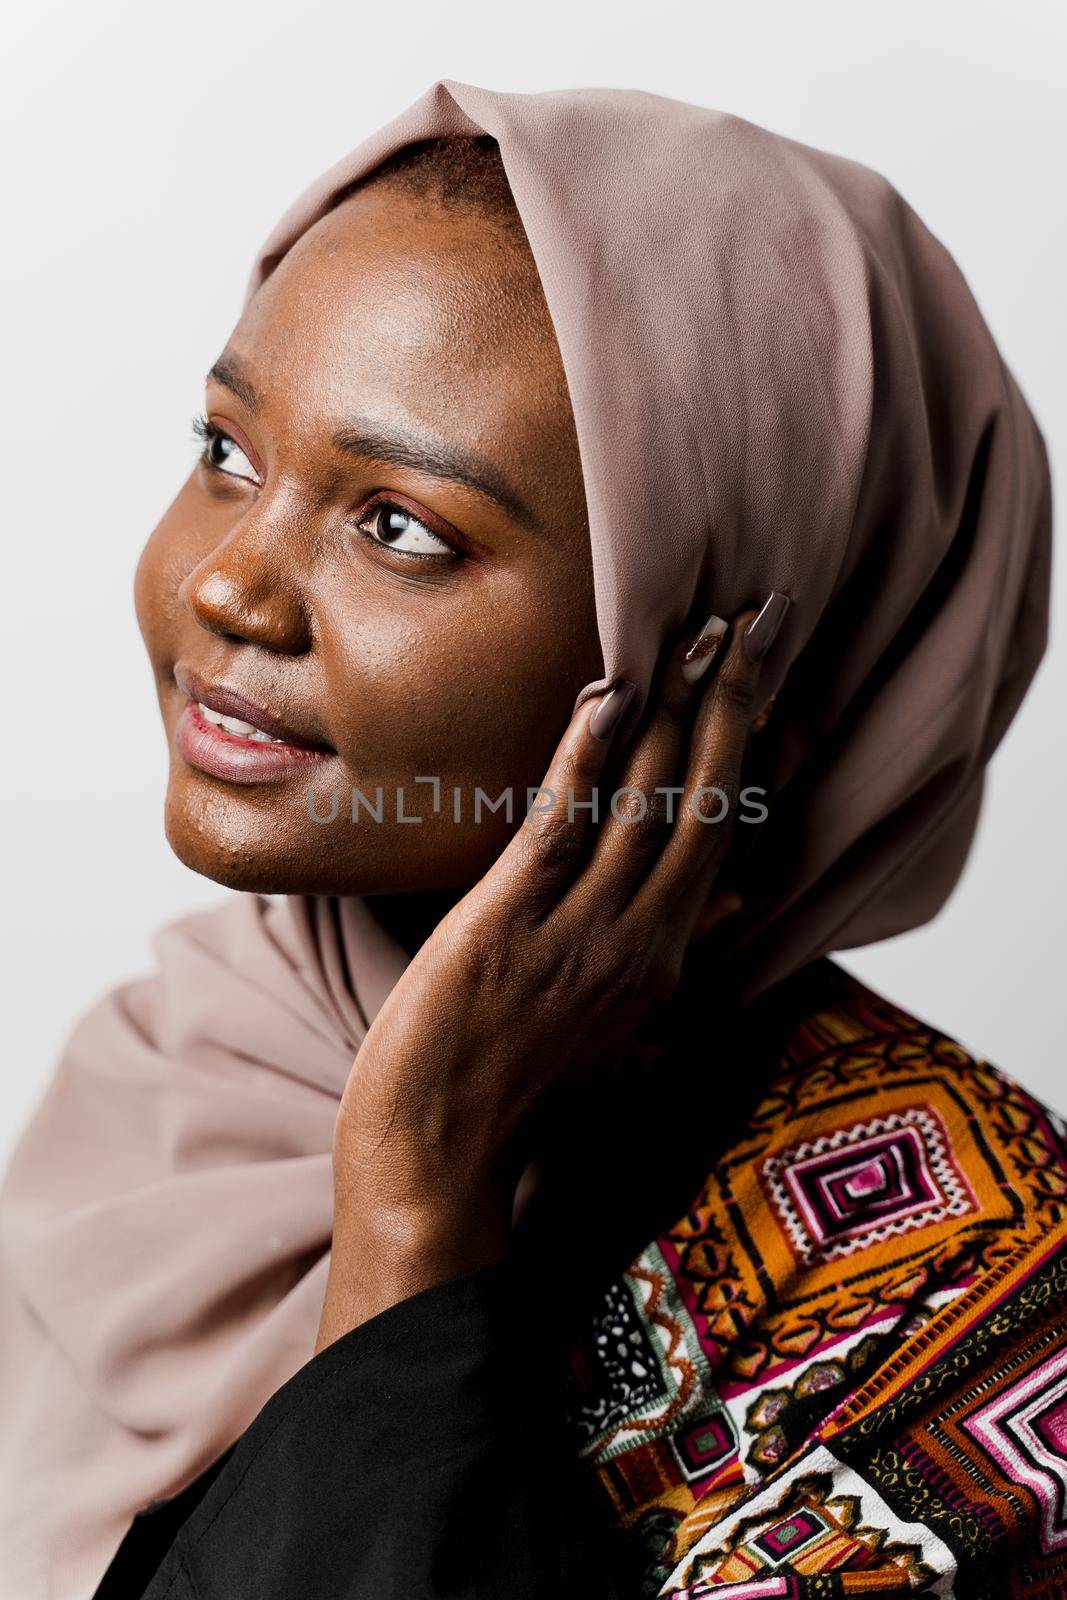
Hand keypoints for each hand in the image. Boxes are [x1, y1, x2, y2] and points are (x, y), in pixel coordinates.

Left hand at [317, 608, 766, 1348]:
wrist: (438, 1165)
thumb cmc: (510, 1096)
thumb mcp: (607, 1026)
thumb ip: (663, 958)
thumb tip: (723, 911)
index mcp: (661, 957)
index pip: (722, 833)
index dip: (746, 750)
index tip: (761, 678)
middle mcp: (640, 937)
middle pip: (707, 802)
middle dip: (737, 704)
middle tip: (761, 617)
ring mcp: (582, 929)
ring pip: (652, 802)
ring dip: (681, 709)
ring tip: (706, 628)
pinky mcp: (512, 922)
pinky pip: (565, 824)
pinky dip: (591, 755)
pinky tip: (610, 692)